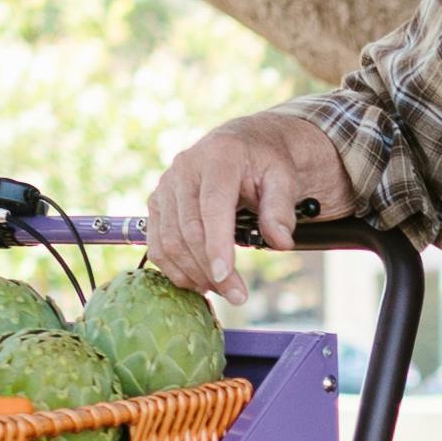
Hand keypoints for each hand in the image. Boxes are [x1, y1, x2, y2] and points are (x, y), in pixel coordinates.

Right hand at [146, 111, 356, 294]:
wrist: (242, 145)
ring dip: (192, 273)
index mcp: (219, 156)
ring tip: (220, 291)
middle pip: (189, 229)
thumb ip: (281, 209)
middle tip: (236, 295)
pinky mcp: (157, 203)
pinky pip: (157, 243)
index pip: (212, 206)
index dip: (216, 244)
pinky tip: (197, 282)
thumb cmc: (264, 162)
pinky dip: (174, 268)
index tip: (225, 276)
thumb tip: (281, 242)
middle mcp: (185, 168)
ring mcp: (166, 185)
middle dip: (209, 269)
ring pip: (169, 240)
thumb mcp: (283, 178)